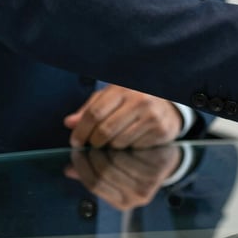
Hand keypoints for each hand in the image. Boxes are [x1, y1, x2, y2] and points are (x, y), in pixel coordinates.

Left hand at [64, 84, 182, 148]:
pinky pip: (134, 147)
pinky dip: (126, 149)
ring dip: (109, 147)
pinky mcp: (161, 129)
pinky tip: (128, 142)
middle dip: (93, 142)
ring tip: (110, 142)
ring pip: (118, 142)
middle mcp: (140, 99)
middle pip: (105, 130)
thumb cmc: (133, 101)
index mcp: (123, 88)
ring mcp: (152, 115)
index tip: (75, 141)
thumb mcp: (110, 98)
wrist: (168, 106)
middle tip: (91, 145)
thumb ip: (89, 109)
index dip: (81, 130)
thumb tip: (69, 123)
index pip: (94, 113)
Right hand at [64, 146, 181, 210]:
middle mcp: (136, 198)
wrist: (165, 158)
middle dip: (91, 156)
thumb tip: (67, 170)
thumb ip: (92, 172)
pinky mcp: (157, 169)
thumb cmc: (134, 165)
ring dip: (104, 149)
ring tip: (97, 138)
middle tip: (86, 141)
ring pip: (115, 163)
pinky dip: (119, 144)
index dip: (82, 167)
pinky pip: (131, 154)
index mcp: (122, 203)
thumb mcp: (114, 172)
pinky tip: (113, 136)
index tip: (75, 152)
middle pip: (103, 174)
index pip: (94, 185)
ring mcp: (149, 184)